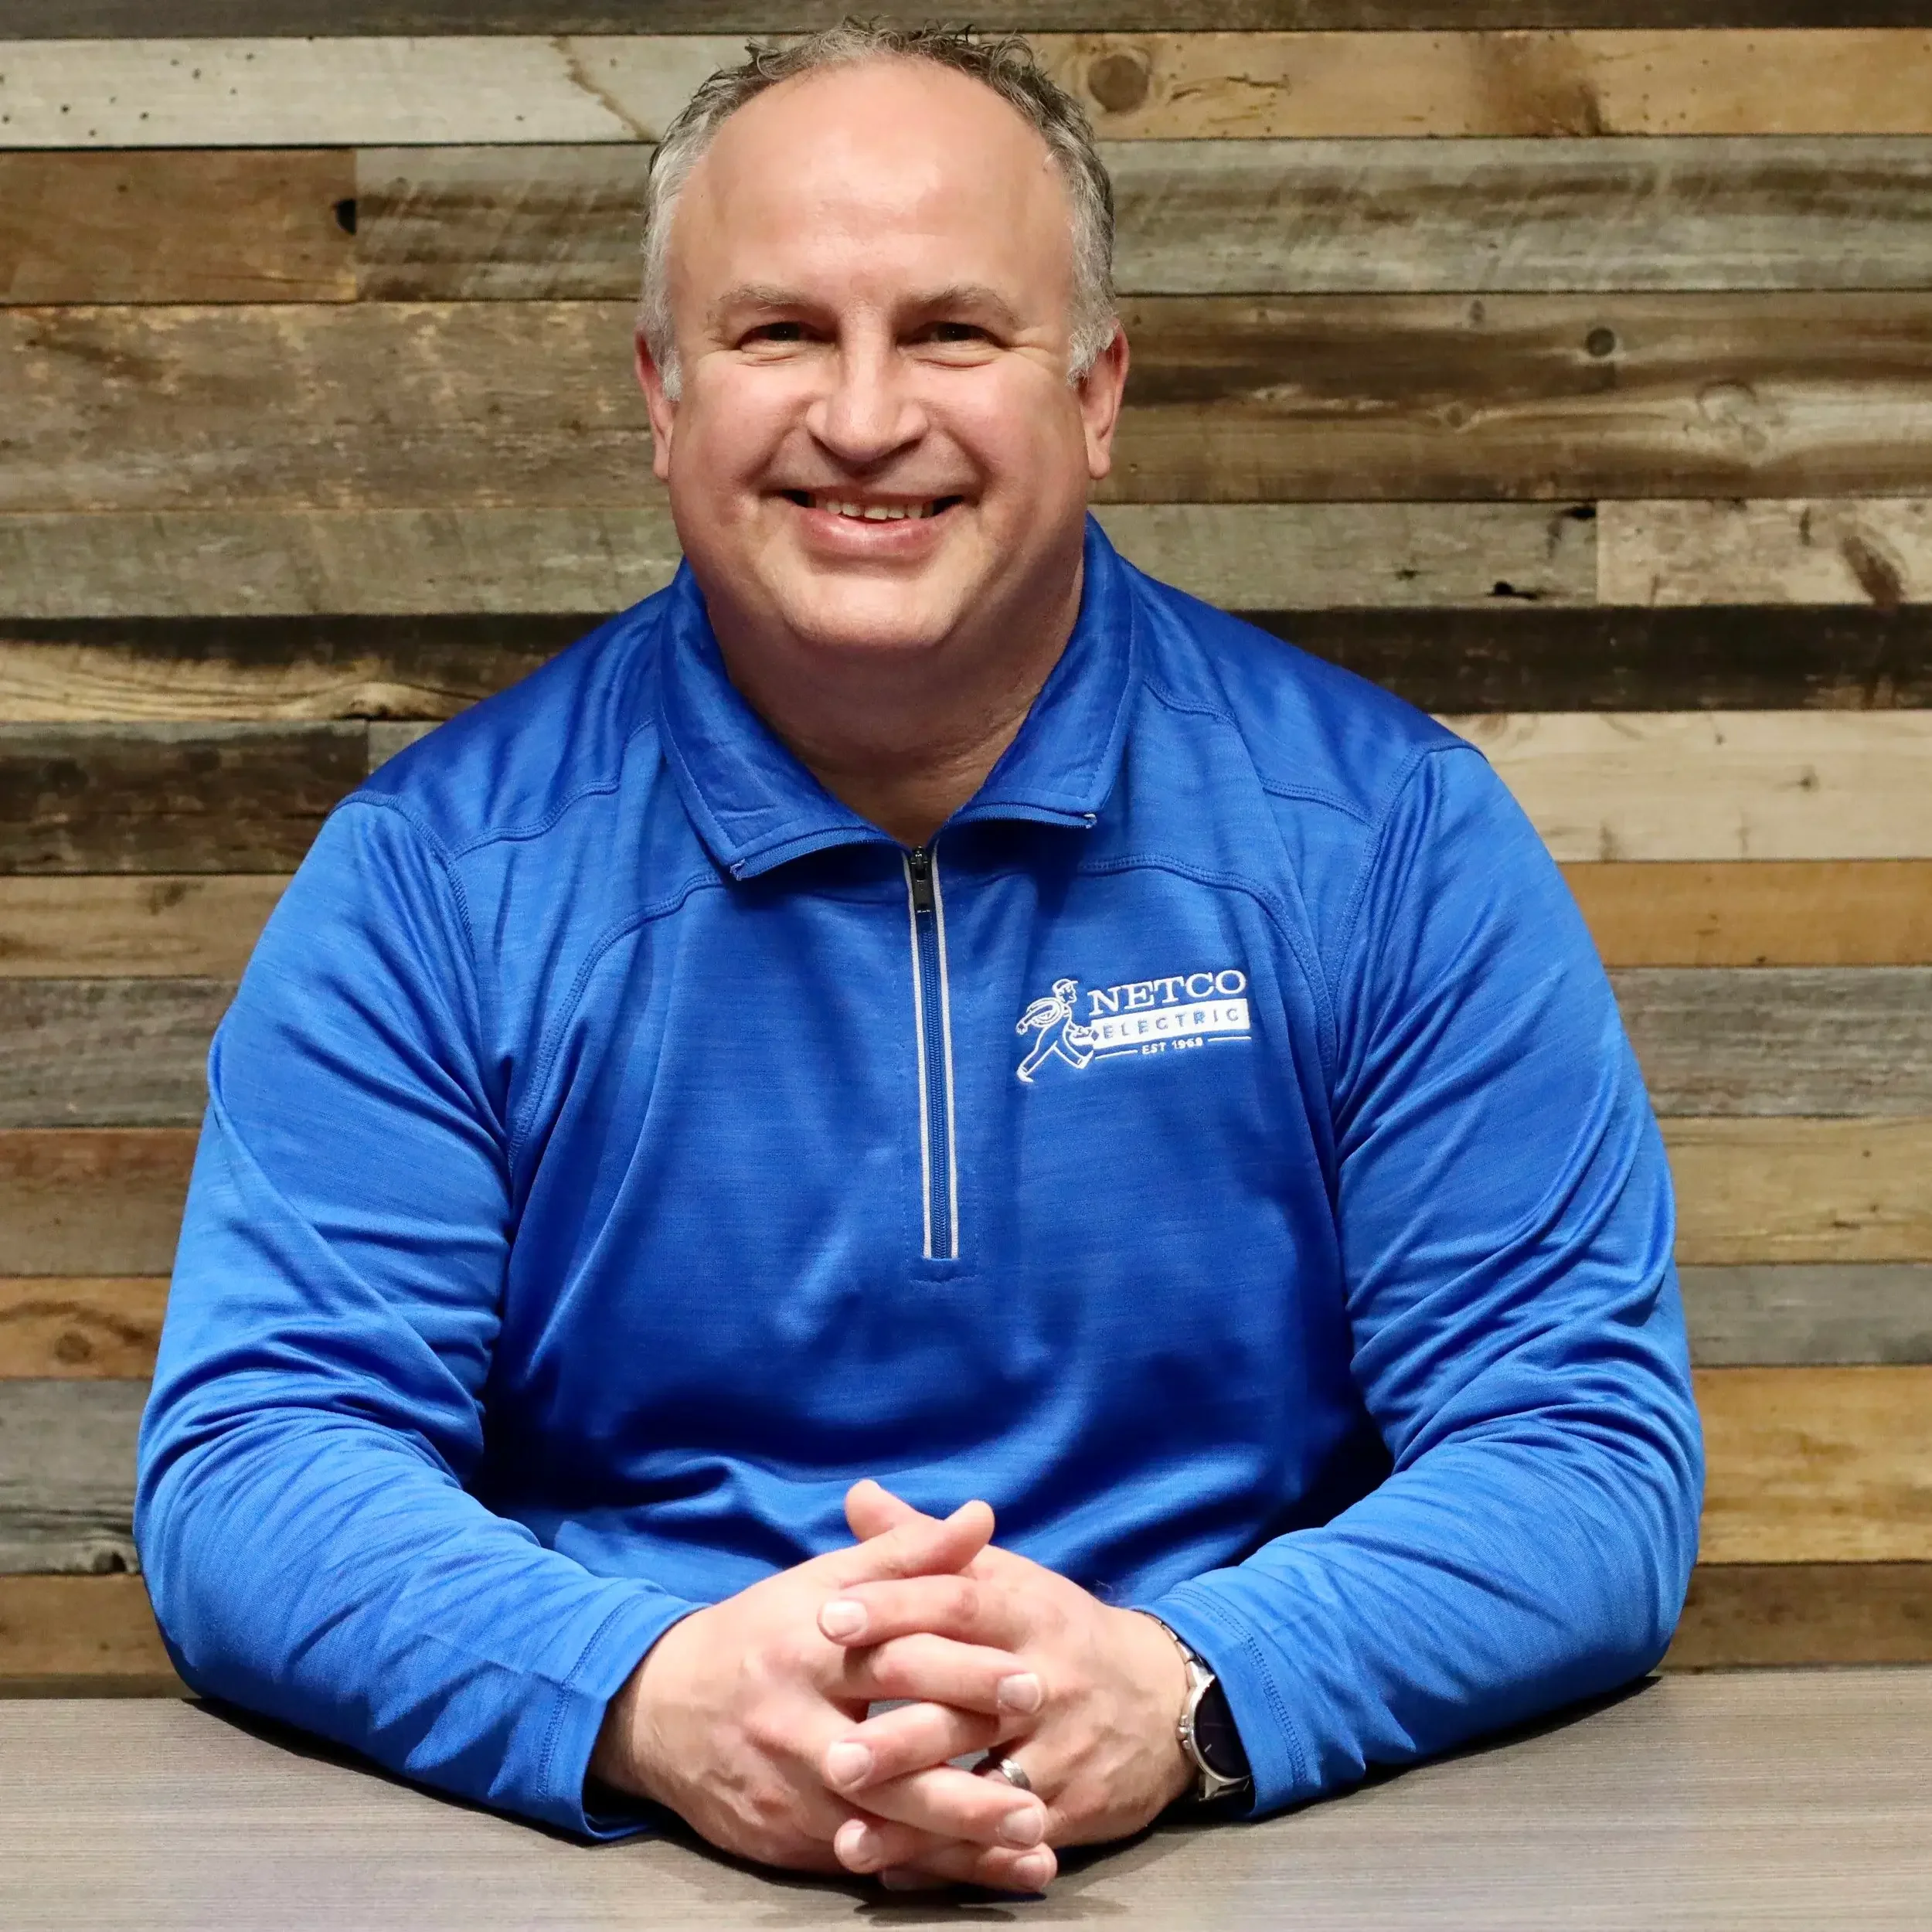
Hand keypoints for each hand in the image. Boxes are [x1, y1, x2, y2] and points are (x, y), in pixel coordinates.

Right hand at [590, 1498, 1057, 1890]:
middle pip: (886, 1761)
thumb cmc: (762, 1633)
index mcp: (810, 1648)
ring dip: (958, 1844)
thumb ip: (907, 1552)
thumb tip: (982, 1517)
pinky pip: (862, 1861)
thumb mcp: (825, 1581)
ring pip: (880, 1827)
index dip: (963, 1672)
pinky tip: (983, 1876)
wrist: (659, 1708)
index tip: (1032, 1684)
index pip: (894, 1660)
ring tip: (1032, 1846)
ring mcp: (788, 1792)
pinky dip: (925, 1874)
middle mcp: (795, 1726)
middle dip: (964, 1785)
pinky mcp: (782, 1842)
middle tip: (1038, 1795)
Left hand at [815, 1481, 1194, 1888]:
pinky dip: (953, 1859)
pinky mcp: (1072, 1809)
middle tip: (832, 1752)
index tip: (829, 1617)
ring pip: (984, 1783)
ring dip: (917, 1813)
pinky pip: (1007, 1837)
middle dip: (899, 1731)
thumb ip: (928, 1546)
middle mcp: (1043, 1680)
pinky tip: (897, 1870)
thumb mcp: (1008, 1578)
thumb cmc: (1061, 1632)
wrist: (1167, 1698)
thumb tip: (857, 1497)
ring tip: (850, 1835)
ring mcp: (1060, 1750)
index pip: (957, 1602)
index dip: (895, 1606)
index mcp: (1025, 1612)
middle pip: (965, 1702)